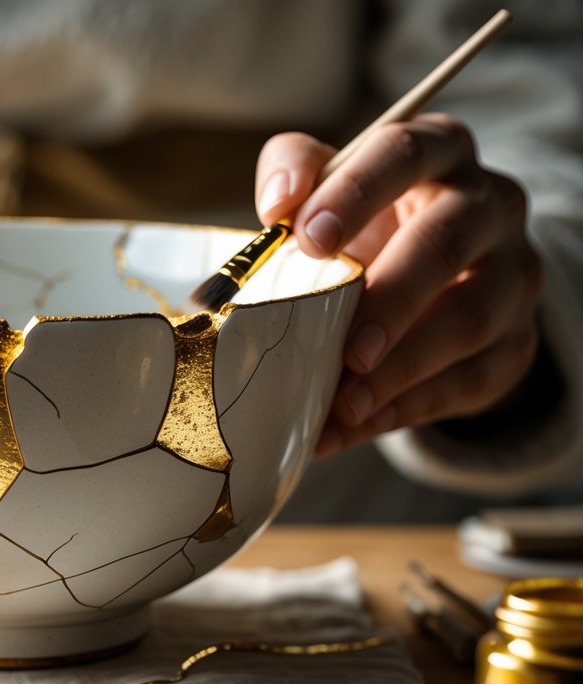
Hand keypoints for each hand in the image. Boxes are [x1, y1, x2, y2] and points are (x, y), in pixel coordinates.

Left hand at [255, 114, 542, 456]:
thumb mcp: (329, 185)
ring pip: (471, 318)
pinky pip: (472, 377)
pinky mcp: (516, 339)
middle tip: (348, 346)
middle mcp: (489, 205)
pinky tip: (361, 422)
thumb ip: (294, 171)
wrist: (430, 279)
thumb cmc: (367, 222)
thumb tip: (276, 207)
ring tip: (347, 401)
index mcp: (438, 151)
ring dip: (404, 366)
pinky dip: (410, 405)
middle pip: (446, 242)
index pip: (404, 152)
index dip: (356, 193)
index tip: (308, 238)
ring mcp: (513, 274)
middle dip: (392, 298)